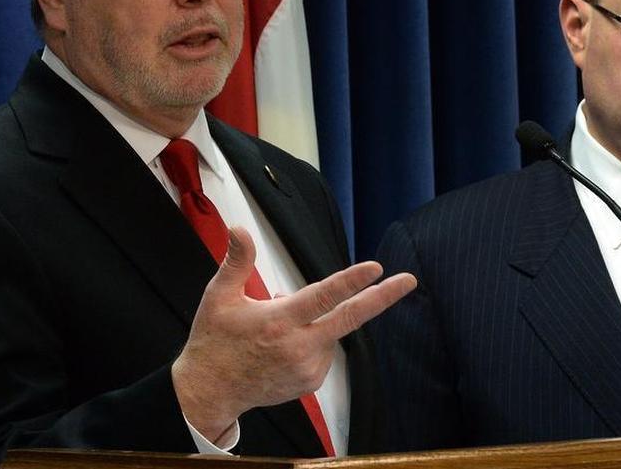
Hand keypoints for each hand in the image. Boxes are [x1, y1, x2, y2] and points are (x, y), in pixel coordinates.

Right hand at [171, 226, 416, 442]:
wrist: (210, 392)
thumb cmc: (214, 340)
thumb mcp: (219, 297)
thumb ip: (236, 261)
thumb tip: (238, 227)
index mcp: (278, 322)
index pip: (323, 297)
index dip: (351, 281)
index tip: (376, 268)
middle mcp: (298, 347)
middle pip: (350, 318)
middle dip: (383, 297)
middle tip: (409, 280)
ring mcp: (307, 368)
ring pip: (329, 331)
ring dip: (314, 321)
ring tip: (274, 329)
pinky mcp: (310, 383)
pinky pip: (322, 351)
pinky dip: (311, 341)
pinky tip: (282, 347)